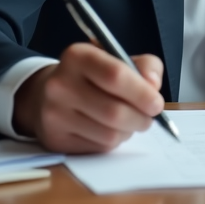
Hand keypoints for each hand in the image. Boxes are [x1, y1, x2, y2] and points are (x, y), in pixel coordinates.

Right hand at [13, 43, 164, 153]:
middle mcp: (60, 84)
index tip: (157, 104)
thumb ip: (144, 66)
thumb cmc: (93, 76)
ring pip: (109, 134)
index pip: (115, 75)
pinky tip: (109, 129)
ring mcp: (54, 114)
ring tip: (128, 121)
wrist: (47, 95)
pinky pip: (98, 147)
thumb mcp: (118, 59)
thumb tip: (153, 85)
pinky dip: (113, 141)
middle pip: (114, 111)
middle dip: (141, 118)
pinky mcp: (55, 139)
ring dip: (128, 131)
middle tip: (149, 118)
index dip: (142, 92)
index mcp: (78, 56)